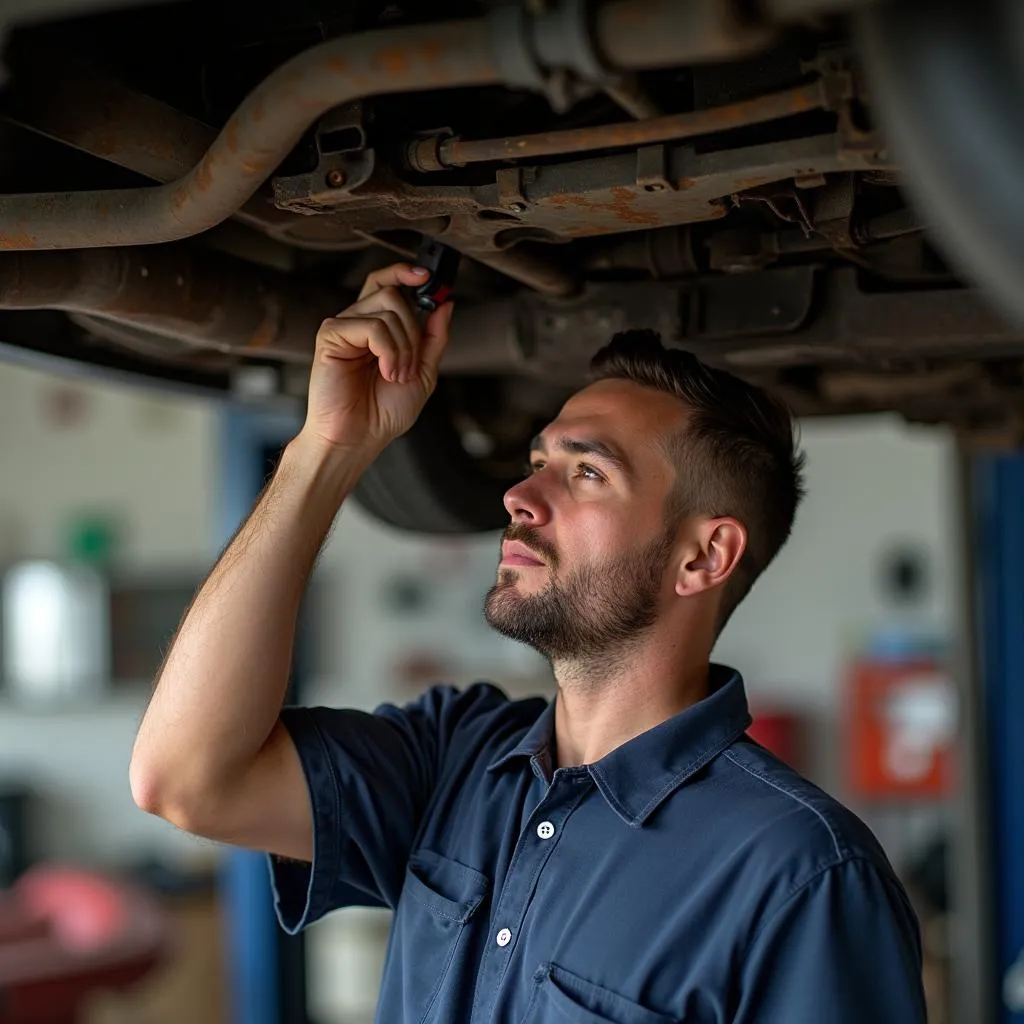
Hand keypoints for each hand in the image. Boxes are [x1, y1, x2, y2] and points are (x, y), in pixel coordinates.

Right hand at [298, 263, 453, 457]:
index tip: (427, 277)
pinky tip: (384, 372)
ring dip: (404, 347)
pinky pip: (373, 326)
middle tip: (409, 366)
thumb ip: (434, 337)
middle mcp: (357, 322)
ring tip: (395, 375)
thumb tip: (445, 303)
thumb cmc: (384, 412)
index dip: (404, 273)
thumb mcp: (423, 371)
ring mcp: (343, 327)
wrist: (360, 437)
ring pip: (388, 309)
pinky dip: (388, 351)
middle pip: (393, 293)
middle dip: (413, 331)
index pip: (386, 283)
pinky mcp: (331, 336)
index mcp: (376, 328)